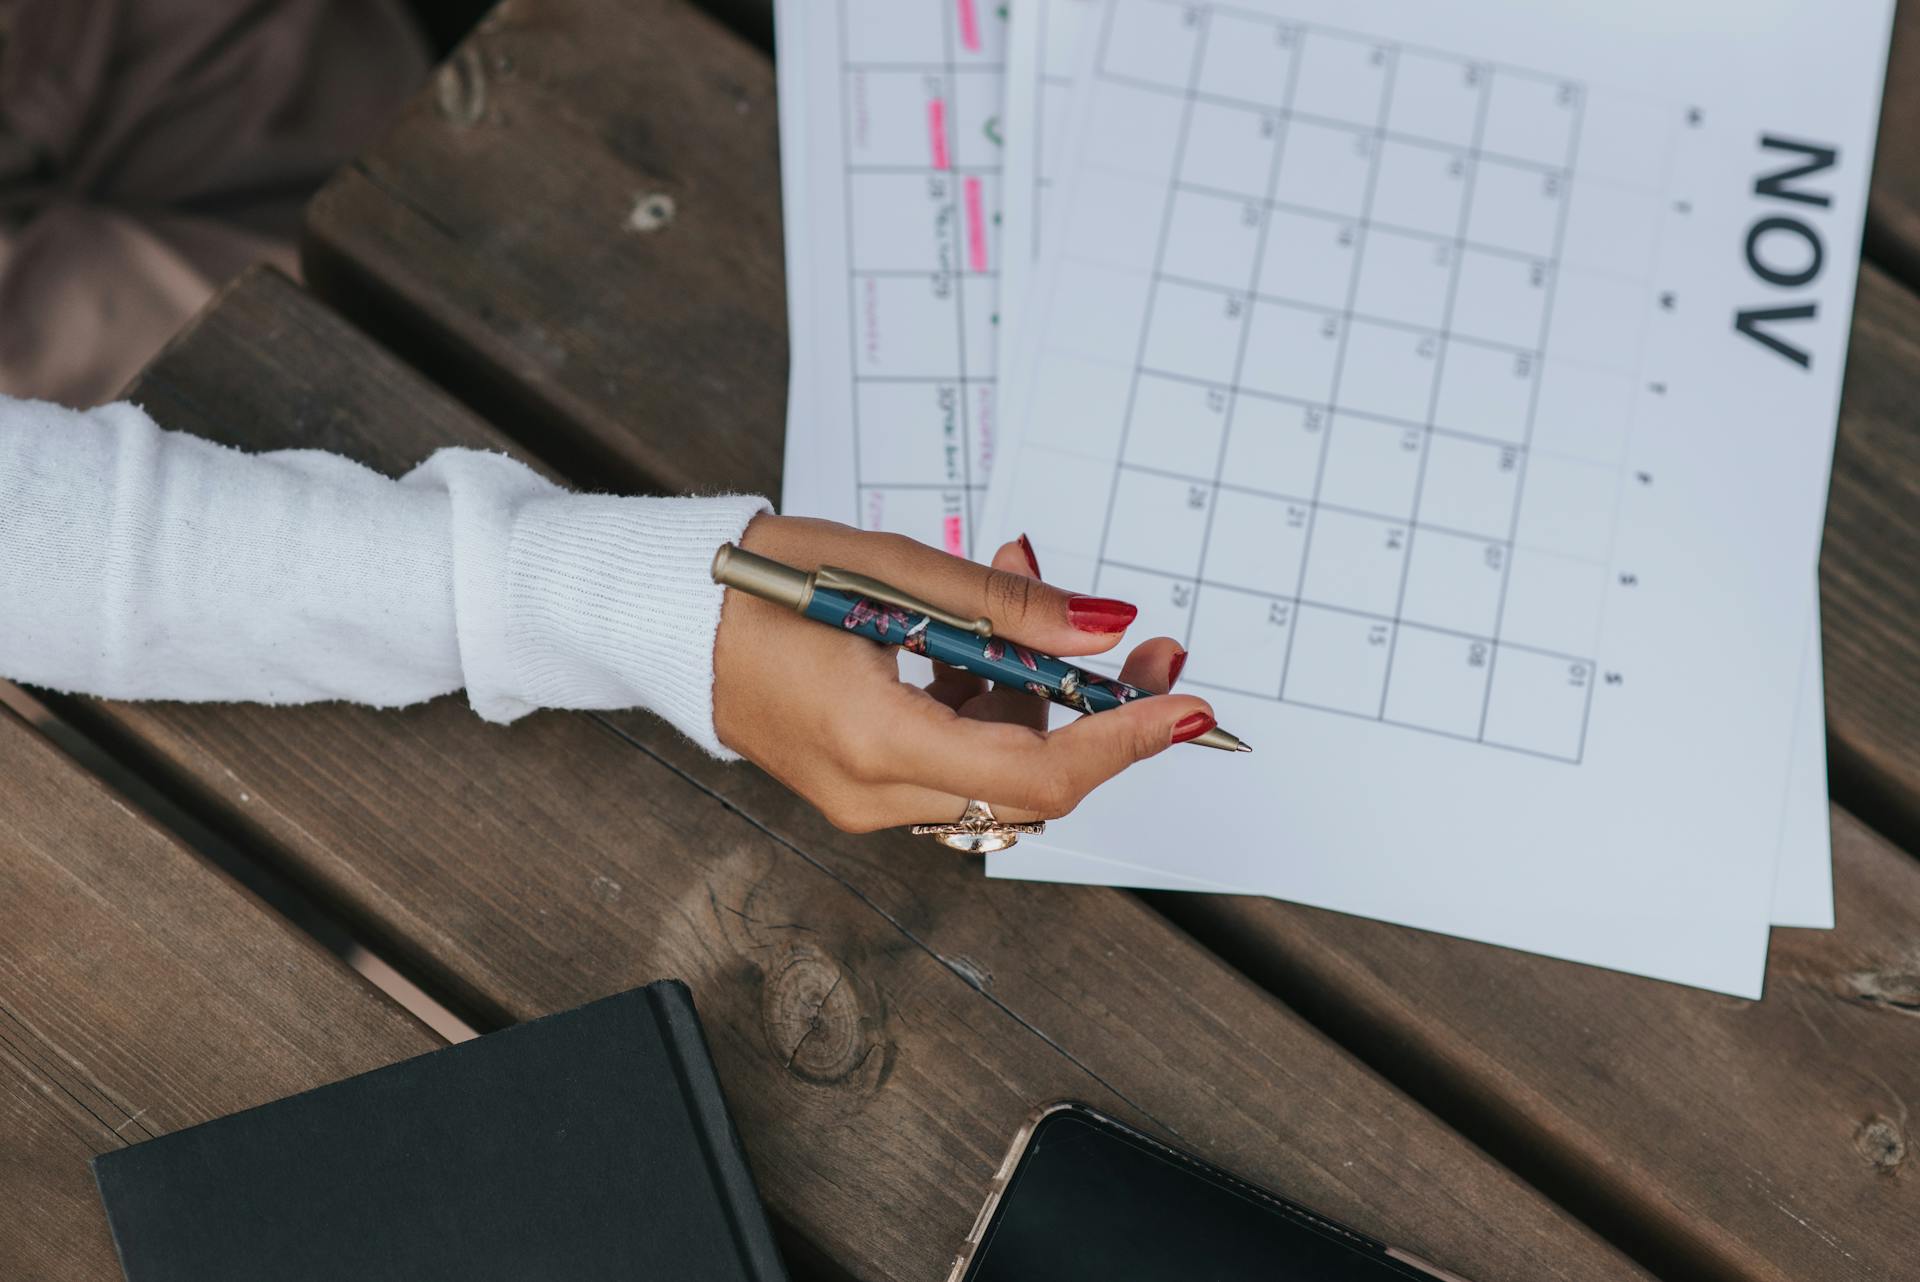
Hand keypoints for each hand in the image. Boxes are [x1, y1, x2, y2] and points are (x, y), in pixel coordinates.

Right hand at [713, 514, 1214, 832]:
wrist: (670, 618)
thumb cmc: (759, 582)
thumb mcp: (889, 568)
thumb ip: (1005, 607)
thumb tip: (1105, 631)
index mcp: (877, 742)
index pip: (1039, 771)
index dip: (1127, 741)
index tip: (1191, 706)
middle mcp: (876, 794)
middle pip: (1035, 786)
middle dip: (1101, 718)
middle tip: (1145, 649)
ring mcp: (869, 800)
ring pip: (1003, 775)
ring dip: (1040, 696)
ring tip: (1019, 594)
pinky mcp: (868, 786)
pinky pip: (963, 763)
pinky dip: (993, 705)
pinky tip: (976, 638)